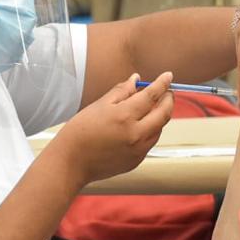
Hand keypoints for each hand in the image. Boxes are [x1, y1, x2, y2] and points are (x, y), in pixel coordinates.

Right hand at [53, 72, 172, 187]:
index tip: (168, 76)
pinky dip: (151, 130)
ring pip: (159, 128)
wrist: (71, 163)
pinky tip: (141, 124)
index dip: (162, 83)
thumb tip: (136, 79)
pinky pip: (150, 141)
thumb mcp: (99, 105)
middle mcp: (135, 134)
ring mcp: (138, 150)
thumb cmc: (80, 132)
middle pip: (163, 113)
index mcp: (125, 116)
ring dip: (160, 115)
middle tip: (167, 92)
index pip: (151, 95)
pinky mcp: (136, 161)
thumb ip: (121, 91)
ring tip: (151, 107)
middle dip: (168, 100)